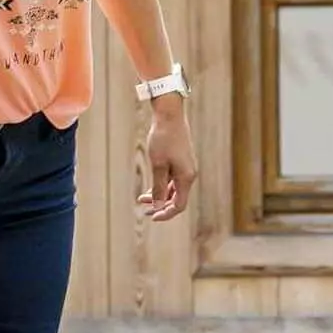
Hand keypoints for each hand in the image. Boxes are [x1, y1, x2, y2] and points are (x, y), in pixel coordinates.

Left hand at [135, 97, 197, 221]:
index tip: (151, 216)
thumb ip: (159, 187)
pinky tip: (150, 188)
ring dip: (160, 196)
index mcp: (186, 177)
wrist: (169, 116)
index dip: (165, 213)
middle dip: (160, 206)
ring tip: (142, 199)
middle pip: (177, 199)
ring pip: (174, 190)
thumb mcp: (158, 165)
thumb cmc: (163, 139)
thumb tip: (159, 205)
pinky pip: (173, 180)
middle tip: (143, 209)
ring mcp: (186, 168)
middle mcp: (189, 175)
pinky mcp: (181, 162)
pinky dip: (162, 186)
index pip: (179, 205)